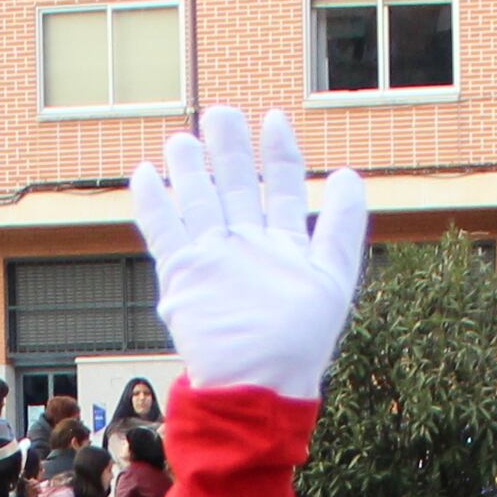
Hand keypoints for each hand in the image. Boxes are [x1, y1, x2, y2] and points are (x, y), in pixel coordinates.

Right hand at [122, 106, 370, 403]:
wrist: (256, 384)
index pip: (282, 187)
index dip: (279, 153)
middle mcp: (247, 247)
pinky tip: (147, 174)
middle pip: (236, 186)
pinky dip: (154, 203)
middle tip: (220, 112)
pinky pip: (164, 232)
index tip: (275, 118)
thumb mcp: (334, 276)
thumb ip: (342, 225)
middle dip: (229, 149)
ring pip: (199, 202)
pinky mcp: (183, 276)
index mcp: (283, 246)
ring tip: (183, 138)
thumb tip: (349, 175)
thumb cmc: (299, 342)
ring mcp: (213, 260)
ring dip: (191, 169)